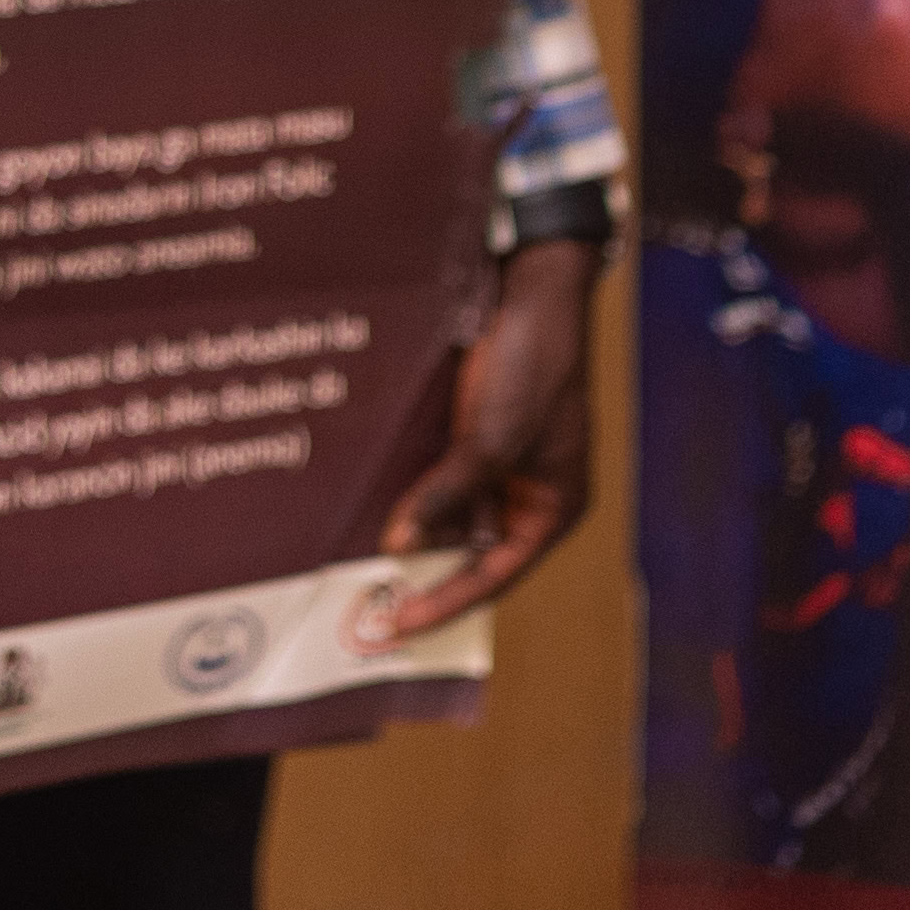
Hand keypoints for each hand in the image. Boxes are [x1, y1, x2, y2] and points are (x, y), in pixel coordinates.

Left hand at [365, 236, 598, 640]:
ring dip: (411, 526)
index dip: (445, 602)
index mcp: (554, 506)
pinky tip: (367, 497)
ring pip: (450, 511)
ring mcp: (501, 459)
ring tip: (356, 557)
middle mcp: (528, 490)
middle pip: (470, 549)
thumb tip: (400, 545)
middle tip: (368, 600)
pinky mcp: (476, 428)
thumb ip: (448, 494)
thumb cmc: (532, 363)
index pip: (494, 575)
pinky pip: (438, 472)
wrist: (532, 283)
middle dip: (424, 569)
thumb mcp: (491, 438)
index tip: (396, 625)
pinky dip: (408, 486)